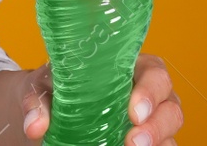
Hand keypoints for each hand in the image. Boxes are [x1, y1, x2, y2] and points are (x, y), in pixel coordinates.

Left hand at [19, 53, 182, 145]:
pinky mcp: (146, 140)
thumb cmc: (53, 87)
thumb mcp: (42, 87)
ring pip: (171, 131)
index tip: (134, 111)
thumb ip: (38, 103)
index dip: (151, 90)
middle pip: (171, 105)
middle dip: (158, 125)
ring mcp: (151, 120)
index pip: (154, 72)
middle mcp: (148, 94)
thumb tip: (35, 126)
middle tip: (134, 141)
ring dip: (159, 141)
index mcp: (128, 68)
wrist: (47, 107)